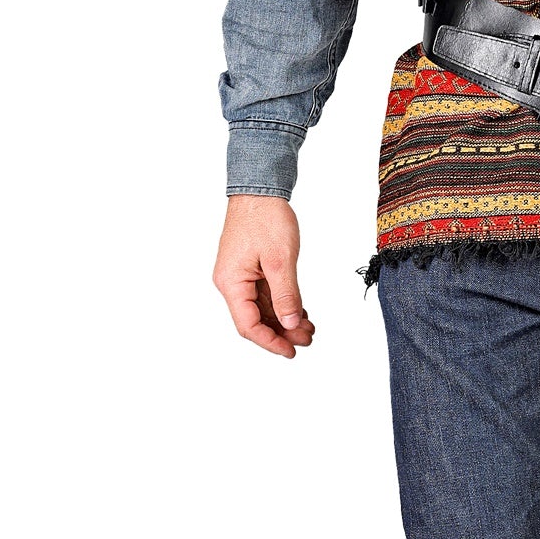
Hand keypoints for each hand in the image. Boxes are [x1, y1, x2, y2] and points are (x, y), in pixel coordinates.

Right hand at [212, 195, 315, 357]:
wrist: (260, 187)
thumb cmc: (265, 217)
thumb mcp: (280, 259)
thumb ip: (286, 294)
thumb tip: (291, 323)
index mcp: (231, 283)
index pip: (248, 325)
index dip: (270, 341)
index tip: (291, 351)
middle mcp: (231, 282)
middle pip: (255, 318)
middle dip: (282, 331)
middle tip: (307, 339)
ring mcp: (240, 274)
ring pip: (261, 307)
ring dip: (284, 318)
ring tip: (308, 327)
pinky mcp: (249, 266)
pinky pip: (264, 293)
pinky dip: (282, 302)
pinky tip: (299, 309)